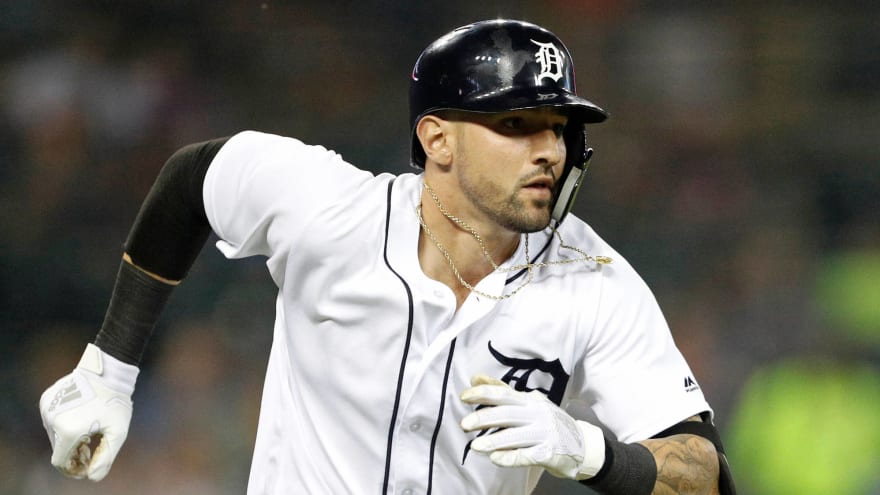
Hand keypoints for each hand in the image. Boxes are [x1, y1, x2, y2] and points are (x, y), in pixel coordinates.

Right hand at [39, 344, 138, 480]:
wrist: (107, 372)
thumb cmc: (115, 403)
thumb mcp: (118, 432)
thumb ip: (106, 458)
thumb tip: (92, 476)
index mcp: (68, 431)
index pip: (60, 462)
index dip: (72, 467)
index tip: (87, 462)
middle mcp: (52, 420)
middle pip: (57, 448)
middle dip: (72, 452)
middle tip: (90, 448)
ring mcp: (47, 408)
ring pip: (53, 434)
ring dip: (67, 438)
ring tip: (87, 432)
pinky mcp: (46, 398)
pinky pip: (51, 419)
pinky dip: (63, 423)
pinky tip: (79, 418)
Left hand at [459, 374, 605, 479]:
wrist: (583, 445)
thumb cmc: (548, 422)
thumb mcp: (529, 403)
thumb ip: (502, 391)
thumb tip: (475, 379)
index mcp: (530, 400)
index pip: (504, 393)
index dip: (483, 394)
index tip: (464, 397)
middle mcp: (538, 414)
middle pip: (507, 414)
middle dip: (484, 418)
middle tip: (463, 425)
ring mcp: (545, 433)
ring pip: (516, 436)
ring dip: (493, 441)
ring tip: (475, 446)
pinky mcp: (549, 453)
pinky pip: (526, 455)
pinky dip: (510, 457)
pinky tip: (495, 459)